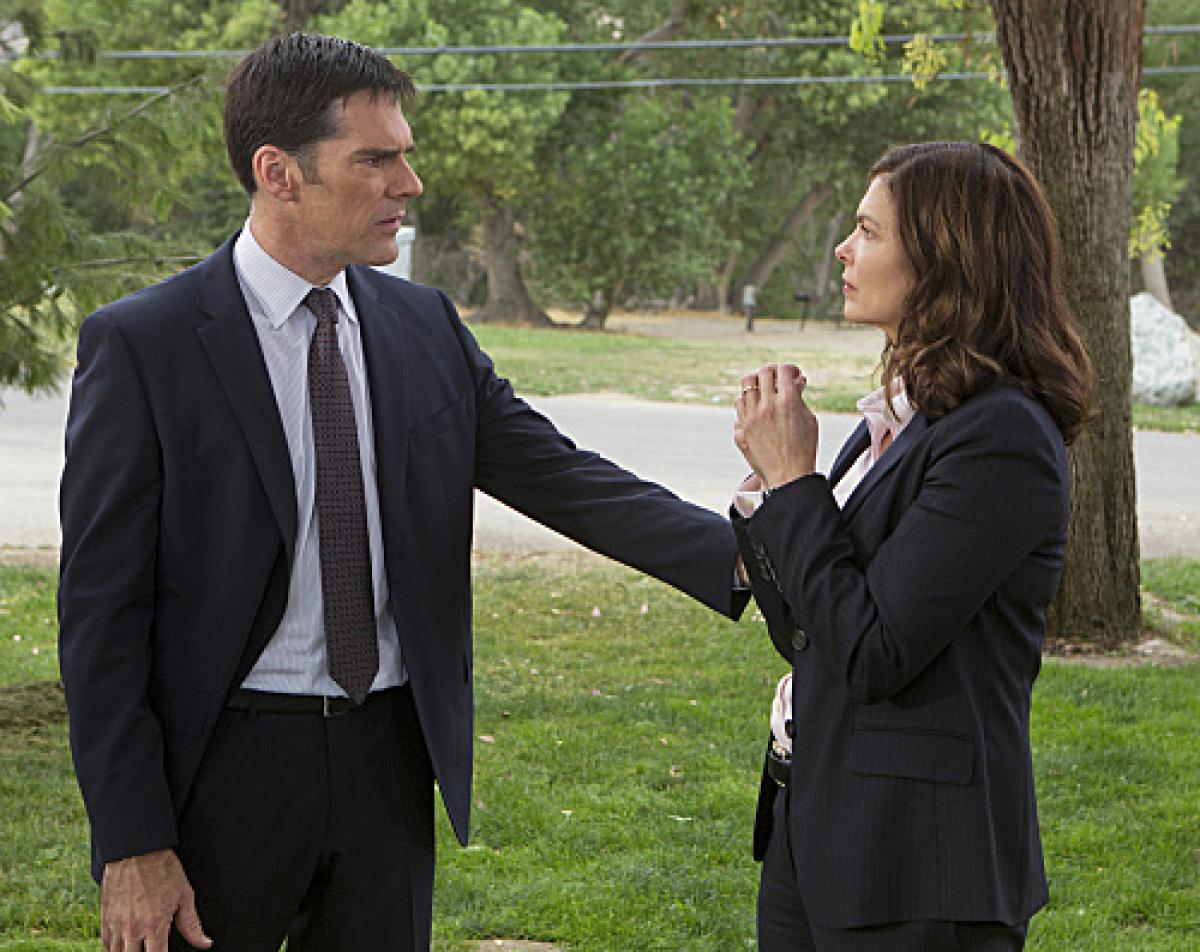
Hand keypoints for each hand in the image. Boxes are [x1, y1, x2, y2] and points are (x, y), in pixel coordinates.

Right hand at [100, 849, 211, 951]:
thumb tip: (205, 944)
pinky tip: (125, 946)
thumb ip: (192, 924)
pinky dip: (115, 948)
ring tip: (139, 947)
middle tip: (153, 946)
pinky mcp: (105, 918)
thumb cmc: (163, 870)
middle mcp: (133, 930)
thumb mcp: (184, 895)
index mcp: (155, 926)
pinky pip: (106, 944)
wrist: (137, 850)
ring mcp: (117, 925)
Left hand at [734, 364, 818, 488]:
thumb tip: (797, 380)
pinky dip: (748, 401)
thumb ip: (799, 396)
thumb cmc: (803, 450)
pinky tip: (757, 407)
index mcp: (788, 401)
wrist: (788, 477)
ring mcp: (751, 417)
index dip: (790, 369)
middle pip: (763, 373)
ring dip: (758, 384)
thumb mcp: (808, 419)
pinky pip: (739, 404)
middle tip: (779, 379)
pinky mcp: (742, 428)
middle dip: (773, 372)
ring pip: (746, 385)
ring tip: (766, 391)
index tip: (794, 375)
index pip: (784, 370)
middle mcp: (767, 406)